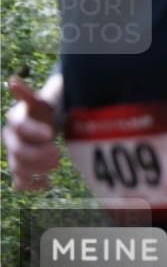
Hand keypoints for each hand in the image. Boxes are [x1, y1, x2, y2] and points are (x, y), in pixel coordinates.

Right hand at [3, 76, 59, 190]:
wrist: (46, 122)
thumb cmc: (44, 110)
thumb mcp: (40, 100)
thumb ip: (28, 94)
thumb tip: (13, 80)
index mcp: (16, 119)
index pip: (18, 125)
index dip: (33, 131)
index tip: (51, 134)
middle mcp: (10, 138)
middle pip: (17, 151)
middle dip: (39, 154)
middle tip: (57, 152)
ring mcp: (14, 154)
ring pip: (18, 168)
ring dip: (38, 169)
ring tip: (56, 163)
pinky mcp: (21, 168)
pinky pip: (20, 183)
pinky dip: (32, 186)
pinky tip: (47, 182)